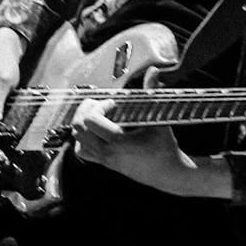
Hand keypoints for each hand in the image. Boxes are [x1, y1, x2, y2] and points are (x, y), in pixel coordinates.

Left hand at [70, 99, 232, 198]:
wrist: (168, 173)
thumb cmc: (165, 147)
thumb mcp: (159, 119)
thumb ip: (152, 93)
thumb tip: (153, 72)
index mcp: (118, 142)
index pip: (91, 121)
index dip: (99, 106)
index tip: (114, 103)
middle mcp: (107, 153)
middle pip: (78, 129)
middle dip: (86, 112)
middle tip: (101, 105)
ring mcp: (104, 160)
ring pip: (77, 141)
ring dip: (83, 125)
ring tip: (98, 116)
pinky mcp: (104, 163)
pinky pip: (82, 151)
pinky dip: (84, 139)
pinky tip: (97, 130)